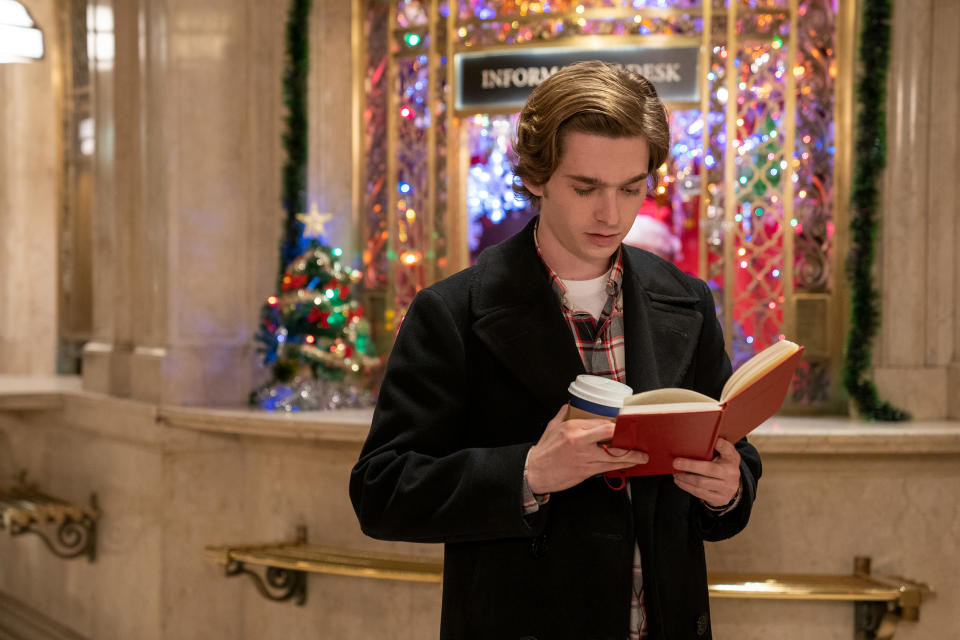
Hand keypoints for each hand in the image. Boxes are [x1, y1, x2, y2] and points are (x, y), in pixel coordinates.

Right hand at [526, 405, 648, 493]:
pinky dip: (620, 466)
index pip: (600, 423)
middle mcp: (580, 441)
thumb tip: (571, 406)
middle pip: (610, 435)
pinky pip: (608, 467)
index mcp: (572, 427)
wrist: (534, 472)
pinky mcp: (585, 471)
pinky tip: (628, 465)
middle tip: (640, 440)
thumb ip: (563, 414)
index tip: (626, 426)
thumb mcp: (552, 427)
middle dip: (627, 438)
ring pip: (613, 455)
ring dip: (630, 456)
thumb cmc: (543, 451)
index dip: (616, 426)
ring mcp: (584, 457)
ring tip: (642, 457)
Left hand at [672, 438, 740, 506]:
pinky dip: (686, 487)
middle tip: (675, 463)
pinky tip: (679, 481)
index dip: (721, 445)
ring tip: (675, 473)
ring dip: (685, 478)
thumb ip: (719, 446)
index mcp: (732, 460)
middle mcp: (731, 474)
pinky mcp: (718, 499)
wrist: (733, 488)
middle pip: (709, 469)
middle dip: (690, 466)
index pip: (728, 450)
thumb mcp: (726, 455)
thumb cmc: (724, 465)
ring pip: (701, 484)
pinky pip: (699, 493)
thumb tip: (707, 438)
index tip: (714, 440)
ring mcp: (725, 488)